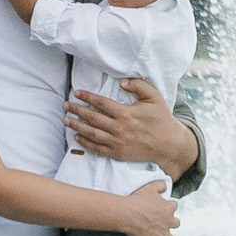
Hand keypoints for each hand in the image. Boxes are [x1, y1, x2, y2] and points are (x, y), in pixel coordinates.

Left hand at [67, 77, 195, 179]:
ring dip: (77, 126)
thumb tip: (121, 81)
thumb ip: (139, 86)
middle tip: (66, 105)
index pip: (101, 103)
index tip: (77, 93)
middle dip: (77, 110)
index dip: (87, 97)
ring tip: (66, 120)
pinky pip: (97, 148)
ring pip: (91, 133)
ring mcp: (117, 142)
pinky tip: (77, 137)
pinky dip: (85, 143)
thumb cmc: (162, 119)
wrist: (169, 144)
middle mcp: (119, 128)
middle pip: (92, 118)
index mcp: (126, 113)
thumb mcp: (154, 97)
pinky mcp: (118, 154)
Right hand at [115, 181, 179, 235]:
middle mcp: (168, 221)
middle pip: (176, 223)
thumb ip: (160, 185)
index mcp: (168, 208)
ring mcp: (162, 234)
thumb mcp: (150, 187)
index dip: (169, 207)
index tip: (163, 207)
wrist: (127, 214)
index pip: (174, 206)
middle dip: (171, 223)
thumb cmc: (138, 199)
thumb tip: (166, 185)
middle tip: (163, 223)